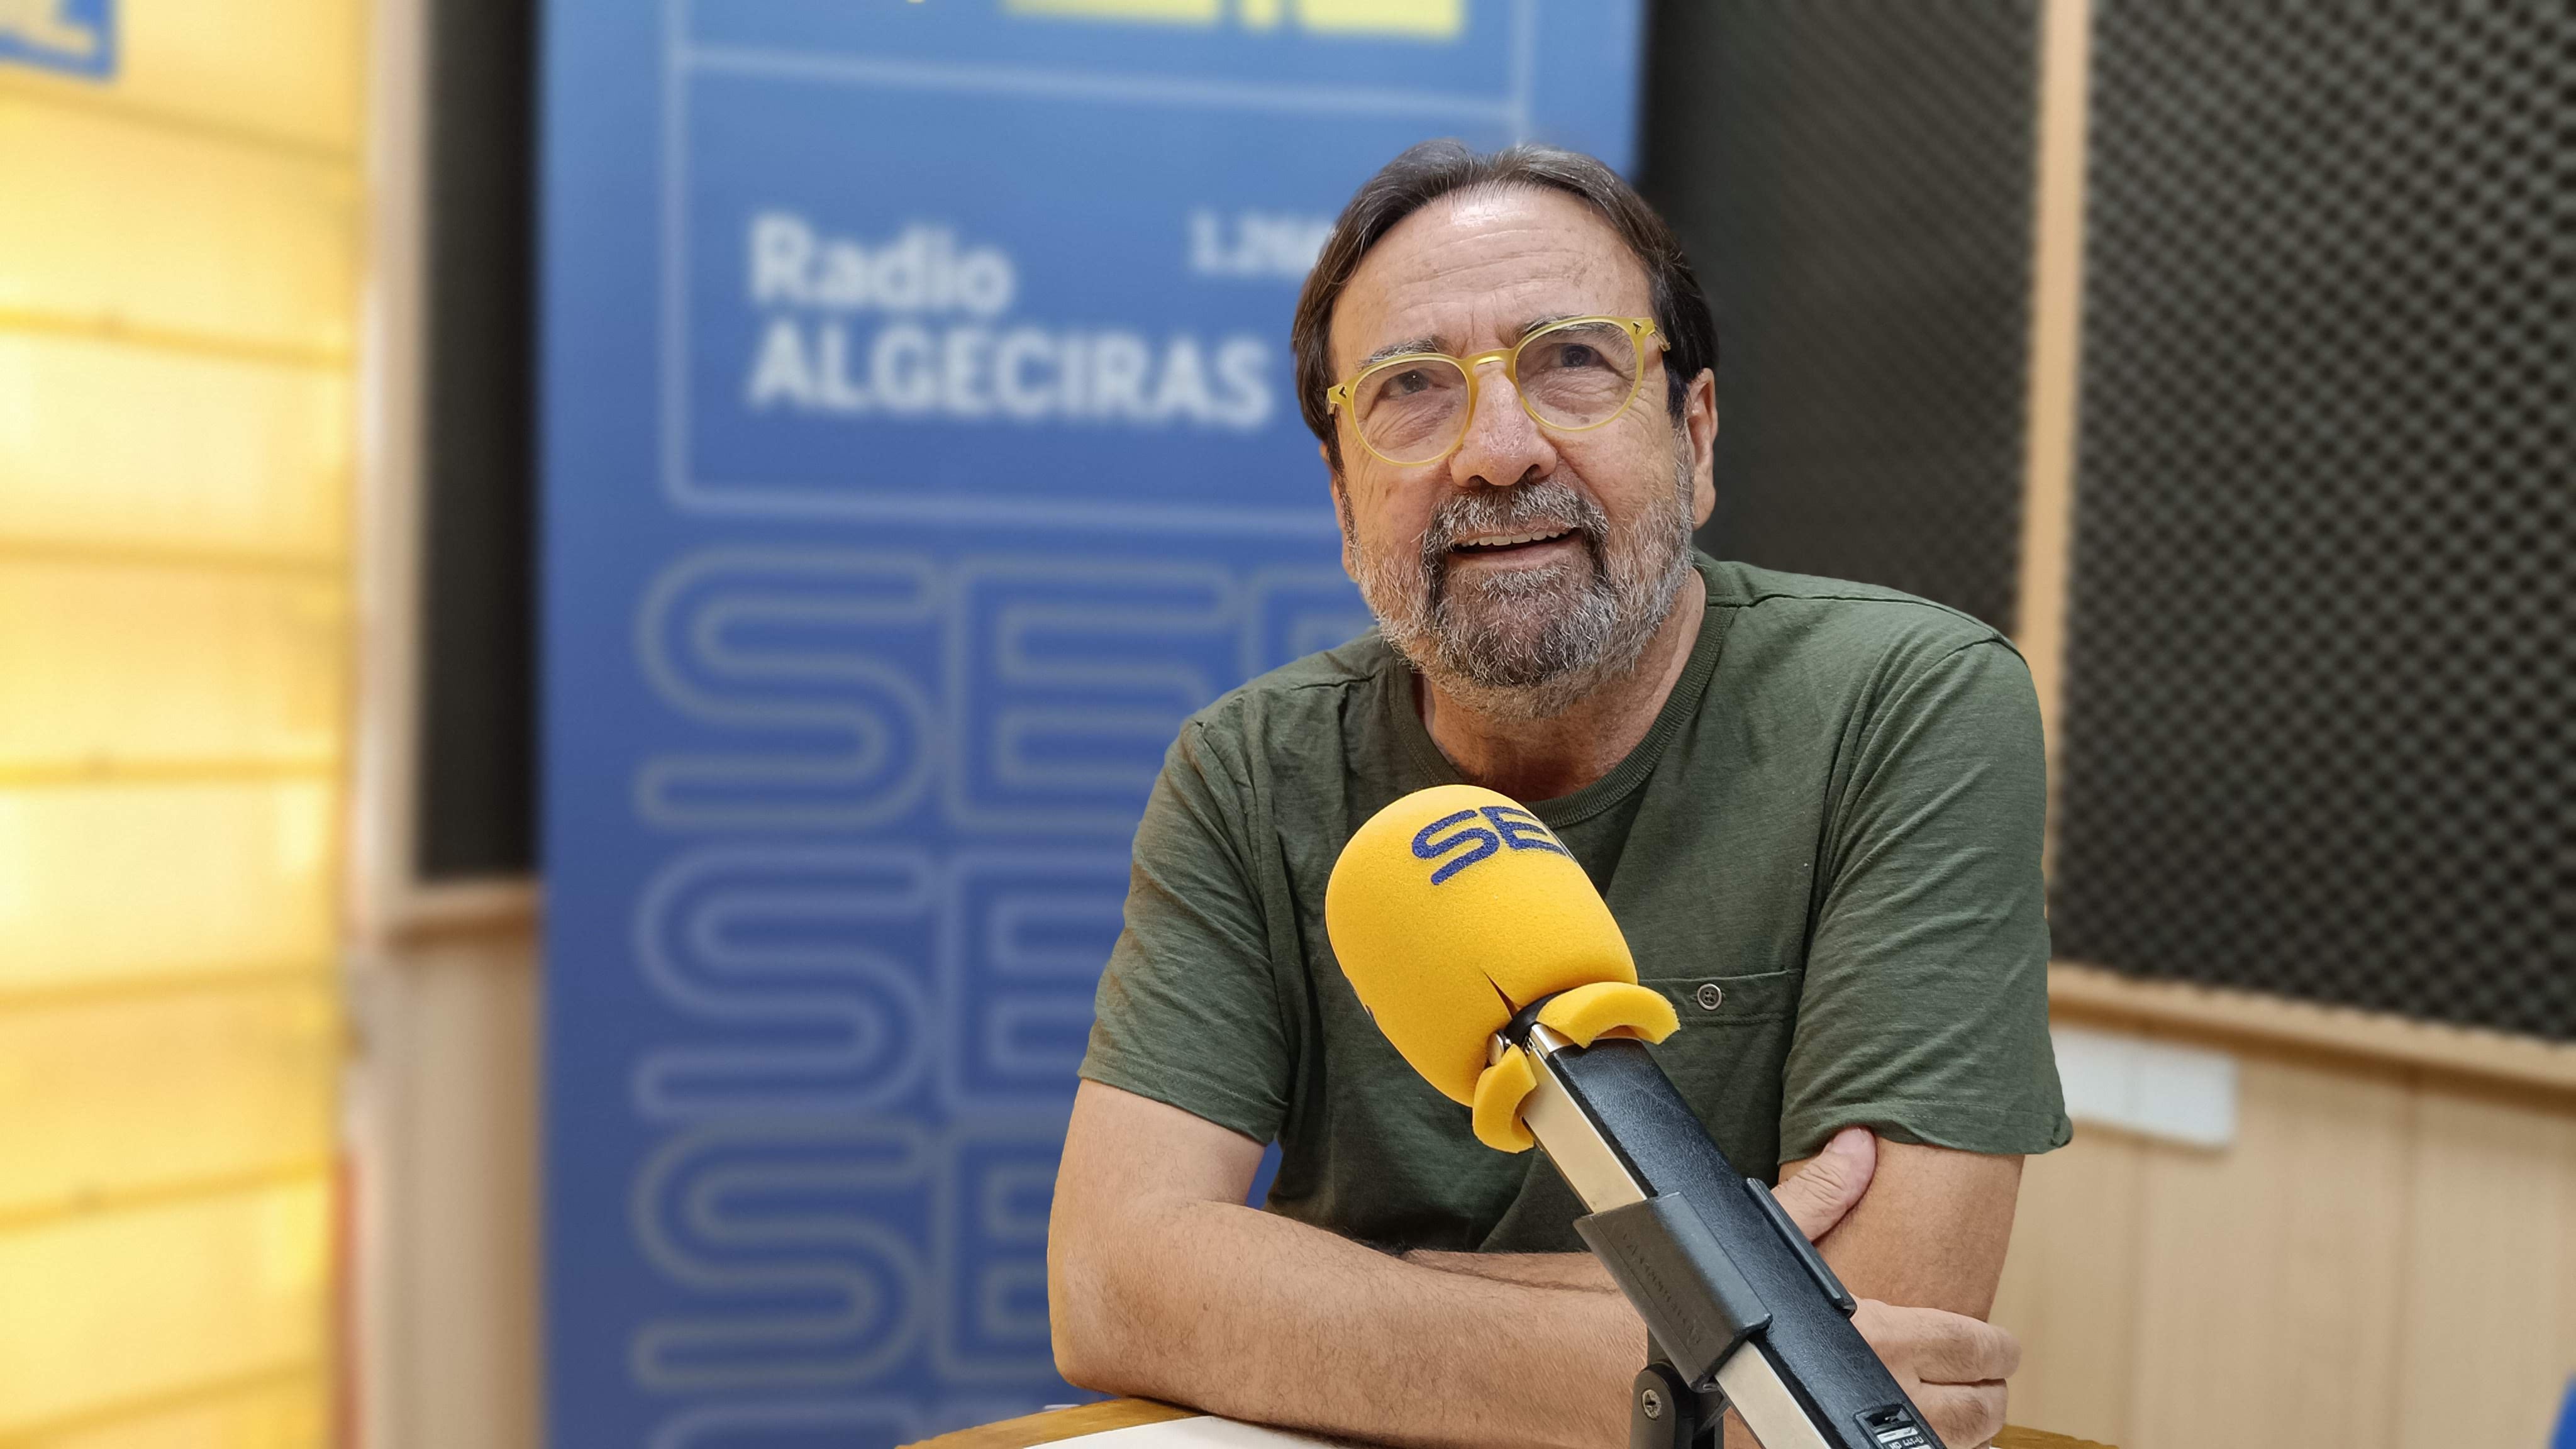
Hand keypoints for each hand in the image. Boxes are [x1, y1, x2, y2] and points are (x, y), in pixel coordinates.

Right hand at [1750, 1128, 2021, 1448]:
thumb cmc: (1725, 1318)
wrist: (1686, 1383)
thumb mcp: (1770, 1241)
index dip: (1999, 1348)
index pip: (1975, 1349)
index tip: (2003, 1345)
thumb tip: (1858, 1146)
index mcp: (1878, 1337)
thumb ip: (1821, 1193)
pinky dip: (1931, 1446)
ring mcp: (1870, 1439)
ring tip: (1966, 1407)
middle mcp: (1885, 1395)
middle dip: (1992, 1392)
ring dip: (1969, 1428)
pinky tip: (1916, 1429)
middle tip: (1992, 1376)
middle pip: (1980, 1411)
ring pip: (1957, 1447)